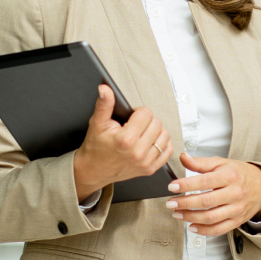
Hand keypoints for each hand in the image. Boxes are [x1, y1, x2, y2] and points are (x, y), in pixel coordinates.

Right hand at [73, 85, 171, 201]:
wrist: (93, 170)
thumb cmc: (95, 147)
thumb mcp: (97, 124)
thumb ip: (104, 105)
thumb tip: (105, 89)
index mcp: (125, 139)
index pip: (146, 113)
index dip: (138, 112)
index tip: (131, 117)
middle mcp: (138, 152)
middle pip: (157, 123)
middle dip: (147, 121)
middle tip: (135, 126)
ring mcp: (145, 162)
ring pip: (165, 136)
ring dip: (156, 131)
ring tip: (143, 133)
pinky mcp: (150, 169)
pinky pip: (168, 151)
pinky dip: (162, 144)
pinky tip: (151, 142)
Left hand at [166, 153, 260, 235]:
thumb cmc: (239, 173)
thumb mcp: (222, 163)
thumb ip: (201, 162)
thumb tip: (183, 157)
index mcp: (230, 176)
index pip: (205, 181)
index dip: (186, 185)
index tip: (172, 187)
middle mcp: (234, 193)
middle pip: (206, 201)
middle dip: (185, 203)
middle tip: (171, 203)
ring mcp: (236, 209)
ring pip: (211, 217)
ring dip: (190, 217)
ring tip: (177, 214)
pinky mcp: (237, 221)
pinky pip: (219, 229)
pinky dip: (203, 231)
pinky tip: (191, 226)